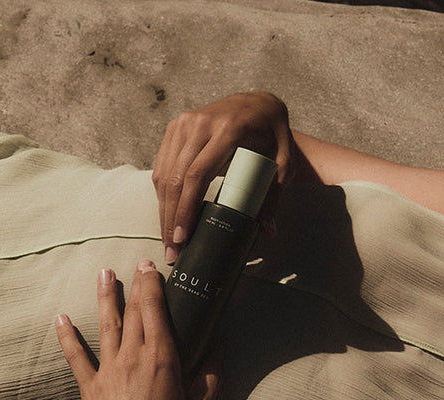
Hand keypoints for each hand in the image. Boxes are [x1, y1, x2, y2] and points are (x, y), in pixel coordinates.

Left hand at [55, 261, 218, 399]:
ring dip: (105, 297)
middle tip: (137, 264)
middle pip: (133, 313)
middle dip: (136, 285)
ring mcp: (108, 373)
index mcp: (163, 362)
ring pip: (106, 325)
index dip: (153, 286)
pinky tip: (61, 318)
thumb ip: (209, 377)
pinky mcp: (91, 390)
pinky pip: (76, 357)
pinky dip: (67, 336)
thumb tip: (217, 348)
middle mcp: (133, 360)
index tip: (152, 267)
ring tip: (104, 274)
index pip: (156, 312)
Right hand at [152, 92, 299, 262]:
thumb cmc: (272, 134)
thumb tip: (267, 232)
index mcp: (227, 130)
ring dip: (163, 210)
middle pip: (176, 178)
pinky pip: (162, 165)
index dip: (186, 208)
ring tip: (168, 238)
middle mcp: (200, 123)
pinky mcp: (175, 127)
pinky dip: (162, 193)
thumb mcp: (282, 161)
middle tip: (172, 250)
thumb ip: (274, 194)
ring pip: (164, 173)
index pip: (197, 174)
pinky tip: (167, 214)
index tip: (183, 237)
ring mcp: (184, 123)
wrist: (258, 103)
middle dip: (171, 218)